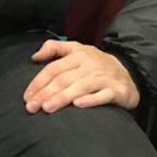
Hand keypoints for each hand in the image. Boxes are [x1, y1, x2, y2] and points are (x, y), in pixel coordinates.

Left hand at [24, 39, 139, 113]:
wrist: (129, 73)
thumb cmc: (95, 64)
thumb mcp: (76, 49)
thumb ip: (54, 48)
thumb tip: (34, 56)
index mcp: (78, 55)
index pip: (54, 68)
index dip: (39, 82)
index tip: (27, 96)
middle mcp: (90, 65)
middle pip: (64, 79)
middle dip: (46, 93)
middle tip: (32, 107)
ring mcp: (103, 77)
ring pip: (80, 87)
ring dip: (62, 97)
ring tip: (47, 108)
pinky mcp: (116, 90)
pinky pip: (103, 95)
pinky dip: (90, 100)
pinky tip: (78, 105)